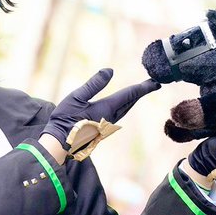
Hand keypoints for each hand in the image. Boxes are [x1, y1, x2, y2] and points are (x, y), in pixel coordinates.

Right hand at [42, 68, 159, 148]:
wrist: (59, 144)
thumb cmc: (65, 119)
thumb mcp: (77, 97)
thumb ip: (94, 84)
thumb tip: (110, 70)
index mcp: (107, 108)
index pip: (129, 95)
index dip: (143, 87)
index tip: (155, 82)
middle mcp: (111, 118)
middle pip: (130, 103)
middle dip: (140, 93)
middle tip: (151, 84)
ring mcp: (106, 126)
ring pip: (124, 110)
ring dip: (132, 100)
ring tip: (138, 92)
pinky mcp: (101, 130)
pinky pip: (117, 115)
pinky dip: (123, 107)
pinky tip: (120, 105)